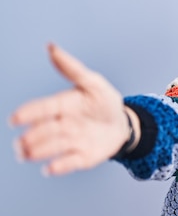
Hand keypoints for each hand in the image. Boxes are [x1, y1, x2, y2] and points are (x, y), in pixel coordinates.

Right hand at [10, 43, 132, 175]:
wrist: (123, 124)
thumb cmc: (104, 102)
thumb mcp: (93, 83)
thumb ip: (72, 68)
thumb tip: (51, 46)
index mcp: (62, 105)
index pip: (43, 109)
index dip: (29, 114)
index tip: (15, 119)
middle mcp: (62, 125)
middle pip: (44, 131)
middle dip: (31, 138)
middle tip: (21, 144)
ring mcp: (71, 142)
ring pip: (52, 147)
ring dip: (39, 151)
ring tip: (27, 155)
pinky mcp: (82, 157)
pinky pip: (69, 162)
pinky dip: (59, 166)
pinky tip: (50, 169)